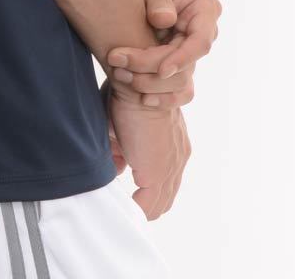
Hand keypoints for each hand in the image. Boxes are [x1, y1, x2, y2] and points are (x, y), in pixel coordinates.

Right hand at [102, 78, 190, 218]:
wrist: (134, 82)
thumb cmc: (127, 93)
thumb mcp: (122, 124)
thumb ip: (120, 148)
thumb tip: (116, 167)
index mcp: (174, 143)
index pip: (167, 179)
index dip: (148, 190)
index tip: (132, 195)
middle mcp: (178, 157)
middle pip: (166, 197)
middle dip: (146, 205)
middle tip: (127, 209)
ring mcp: (170, 167)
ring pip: (158, 204)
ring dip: (140, 209)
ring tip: (123, 211)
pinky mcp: (157, 171)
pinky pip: (147, 206)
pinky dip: (135, 211)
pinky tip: (122, 212)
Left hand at [107, 0, 221, 107]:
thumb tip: (163, 21)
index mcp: (205, 10)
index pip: (201, 41)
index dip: (183, 58)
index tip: (161, 70)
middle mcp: (202, 32)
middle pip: (185, 63)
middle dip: (153, 69)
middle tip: (119, 66)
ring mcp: (190, 47)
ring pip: (180, 79)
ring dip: (151, 83)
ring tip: (120, 76)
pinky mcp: (177, 58)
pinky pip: (175, 85)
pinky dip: (159, 93)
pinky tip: (139, 97)